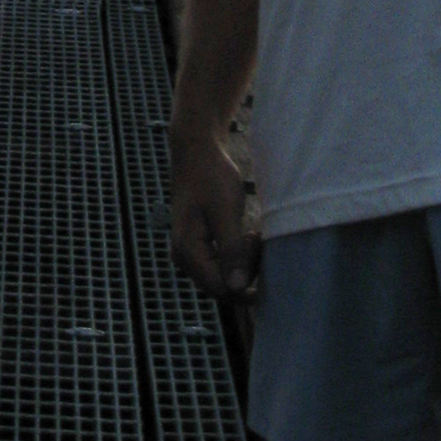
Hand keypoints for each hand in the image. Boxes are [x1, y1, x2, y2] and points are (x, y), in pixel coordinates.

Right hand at [169, 129, 260, 300]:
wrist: (197, 152)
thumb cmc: (211, 176)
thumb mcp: (225, 211)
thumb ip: (231, 251)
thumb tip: (238, 289)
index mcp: (187, 251)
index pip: (222, 287)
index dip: (246, 273)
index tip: (255, 241)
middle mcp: (184, 258)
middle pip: (222, 286)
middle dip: (246, 270)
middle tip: (257, 237)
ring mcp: (188, 254)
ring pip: (222, 278)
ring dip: (243, 264)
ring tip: (252, 235)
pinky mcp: (197, 248)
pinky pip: (220, 266)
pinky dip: (237, 257)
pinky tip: (246, 237)